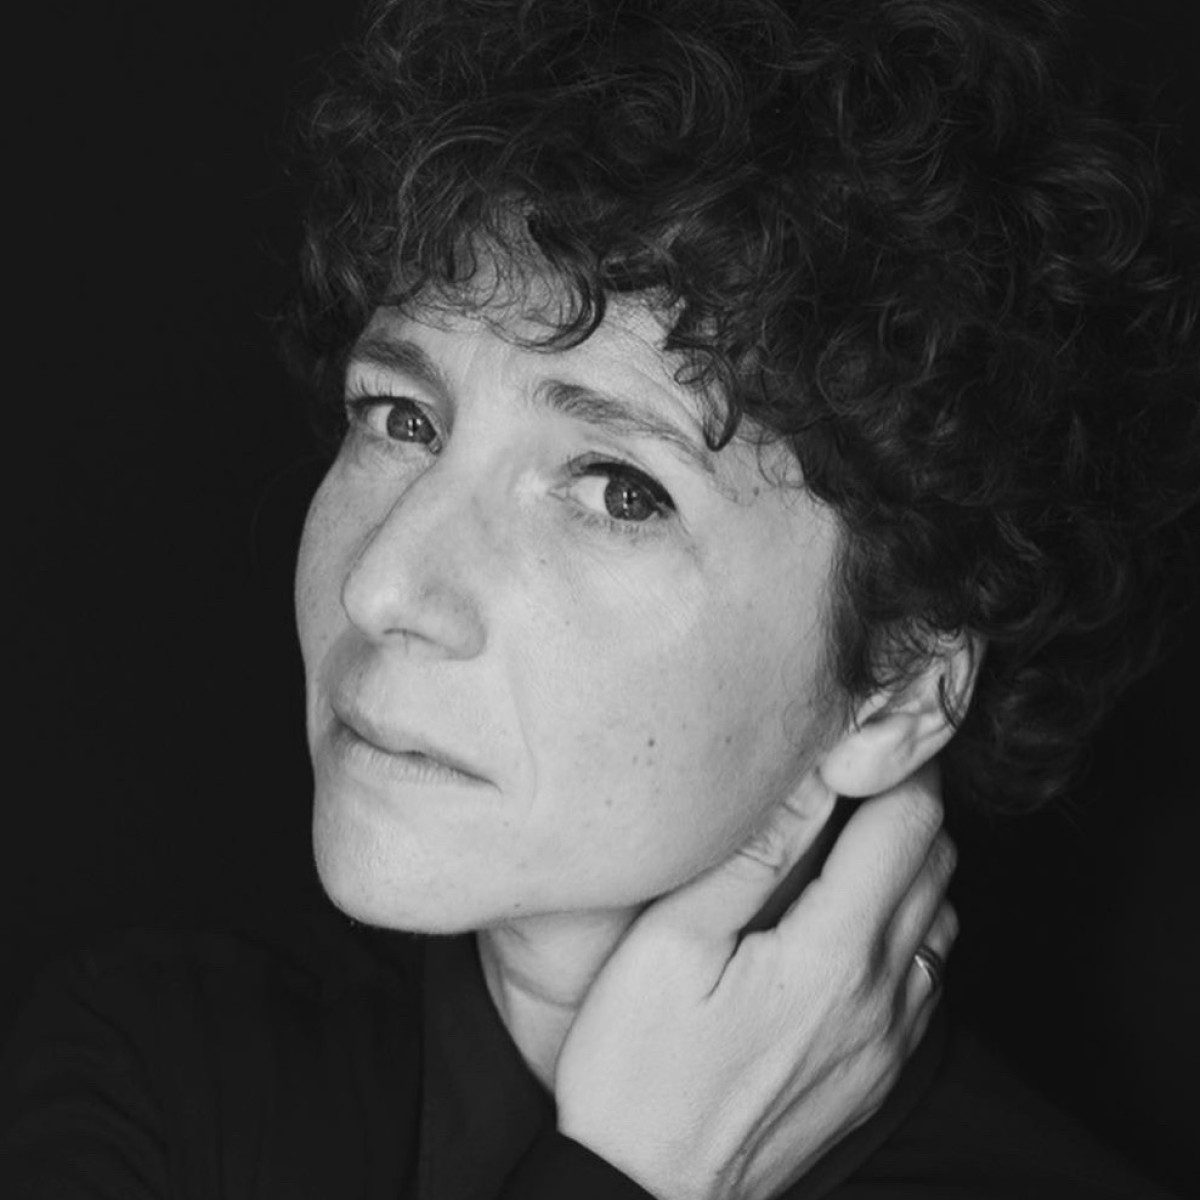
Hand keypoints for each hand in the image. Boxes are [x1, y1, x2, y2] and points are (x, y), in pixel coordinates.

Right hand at [553, 762, 956, 1199]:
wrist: (650, 1195)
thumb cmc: (641, 1069)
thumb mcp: (672, 945)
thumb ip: (751, 858)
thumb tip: (807, 781)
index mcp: (836, 952)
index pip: (910, 823)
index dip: (897, 764)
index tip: (858, 740)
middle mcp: (886, 995)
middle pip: (938, 862)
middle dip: (906, 803)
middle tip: (847, 778)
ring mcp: (892, 1039)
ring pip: (942, 916)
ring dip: (909, 863)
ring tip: (843, 841)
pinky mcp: (882, 1071)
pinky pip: (929, 975)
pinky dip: (907, 924)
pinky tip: (847, 920)